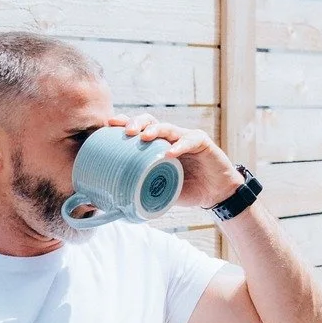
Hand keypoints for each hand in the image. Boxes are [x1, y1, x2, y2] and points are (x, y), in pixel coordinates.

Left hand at [112, 113, 241, 213]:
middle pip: (150, 121)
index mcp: (156, 145)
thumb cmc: (186, 190)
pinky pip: (190, 140)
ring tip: (144, 137)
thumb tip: (105, 200)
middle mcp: (169, 138)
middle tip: (126, 132)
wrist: (215, 194)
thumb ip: (139, 190)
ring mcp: (186, 138)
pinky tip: (170, 153)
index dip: (125, 124)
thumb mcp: (159, 191)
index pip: (138, 129)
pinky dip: (179, 146)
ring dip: (155, 130)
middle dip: (136, 123)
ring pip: (168, 127)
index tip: (109, 125)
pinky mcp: (202, 142)